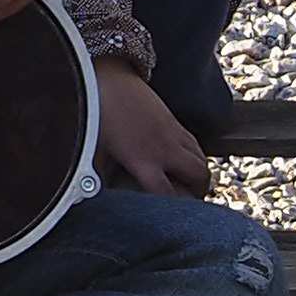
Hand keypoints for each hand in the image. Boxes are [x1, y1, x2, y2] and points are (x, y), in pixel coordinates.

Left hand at [94, 62, 212, 197]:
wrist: (107, 78)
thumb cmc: (96, 115)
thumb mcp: (94, 152)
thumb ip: (99, 176)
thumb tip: (93, 194)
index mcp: (144, 160)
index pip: (168, 194)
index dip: (174, 209)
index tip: (171, 217)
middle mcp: (165, 148)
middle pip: (199, 174)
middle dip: (199, 191)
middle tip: (190, 201)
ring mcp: (172, 132)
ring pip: (201, 157)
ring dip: (200, 172)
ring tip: (191, 184)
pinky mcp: (173, 120)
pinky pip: (194, 142)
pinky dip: (195, 154)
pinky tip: (182, 160)